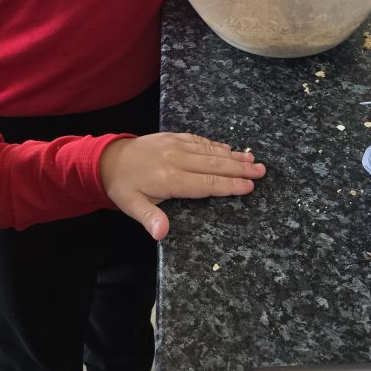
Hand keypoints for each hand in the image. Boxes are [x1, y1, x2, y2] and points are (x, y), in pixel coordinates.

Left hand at [99, 132, 265, 239]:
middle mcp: (176, 158)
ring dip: (232, 155)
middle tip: (262, 171)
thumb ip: (150, 218)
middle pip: (213, 164)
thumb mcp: (131, 206)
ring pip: (209, 150)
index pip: (206, 183)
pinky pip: (199, 140)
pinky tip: (228, 149)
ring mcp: (175, 145)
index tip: (248, 187)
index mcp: (169, 178)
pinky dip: (215, 145)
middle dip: (239, 168)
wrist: (108, 158)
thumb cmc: (123, 187)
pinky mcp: (172, 136)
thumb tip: (162, 234)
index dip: (229, 185)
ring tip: (253, 160)